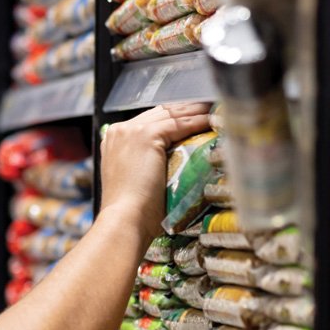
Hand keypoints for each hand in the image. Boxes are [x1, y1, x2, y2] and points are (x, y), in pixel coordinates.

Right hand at [99, 102, 215, 239]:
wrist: (125, 219)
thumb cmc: (133, 212)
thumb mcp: (136, 182)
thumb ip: (147, 166)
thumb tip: (175, 163)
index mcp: (114, 140)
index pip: (150, 120)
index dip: (174, 118)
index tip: (193, 117)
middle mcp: (120, 131)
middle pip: (160, 113)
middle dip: (186, 110)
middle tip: (208, 110)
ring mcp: (131, 131)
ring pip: (171, 114)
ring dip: (195, 112)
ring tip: (215, 112)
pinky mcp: (146, 135)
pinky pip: (179, 123)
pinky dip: (198, 121)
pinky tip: (212, 121)